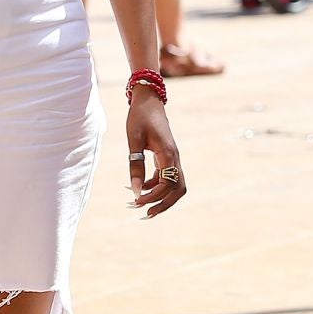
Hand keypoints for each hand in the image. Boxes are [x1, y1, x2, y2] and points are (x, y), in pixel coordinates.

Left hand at [125, 95, 186, 218]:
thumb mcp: (134, 140)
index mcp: (168, 153)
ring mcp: (172, 157)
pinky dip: (155, 186)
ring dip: (160, 197)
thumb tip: (135, 191)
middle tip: (145, 214)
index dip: (154, 196)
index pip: (168, 183)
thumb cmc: (140, 117)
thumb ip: (135, 165)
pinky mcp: (167, 156)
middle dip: (163, 204)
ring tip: (140, 205)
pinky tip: (139, 188)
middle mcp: (174, 157)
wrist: (148, 99)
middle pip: (178, 189)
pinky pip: (166, 177)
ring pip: (174, 185)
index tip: (136, 200)